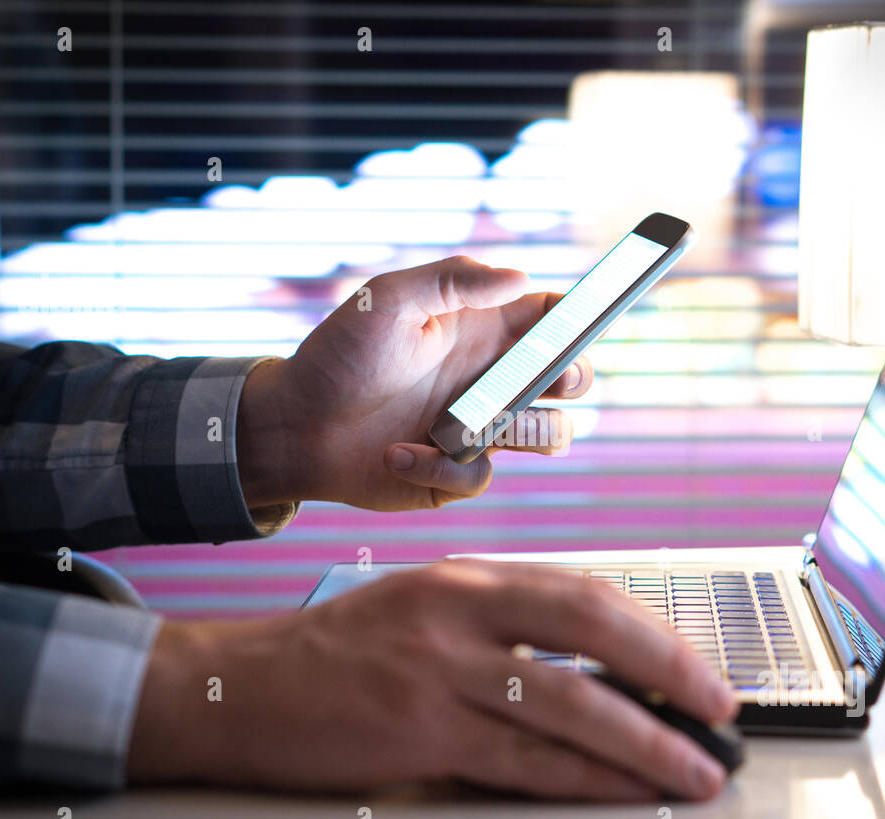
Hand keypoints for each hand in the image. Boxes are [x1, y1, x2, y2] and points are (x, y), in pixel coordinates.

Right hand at [129, 560, 738, 800]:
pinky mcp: (421, 731)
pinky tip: (624, 790)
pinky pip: (525, 760)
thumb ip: (500, 625)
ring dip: (647, 740)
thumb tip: (591, 665)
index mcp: (466, 576)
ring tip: (696, 766)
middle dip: (671, 670)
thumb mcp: (423, 608)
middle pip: (593, 628)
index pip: (584, 591)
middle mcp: (459, 611)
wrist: (241, 688)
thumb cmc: (337, 653)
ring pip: (571, 702)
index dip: (653, 629)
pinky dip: (587, 779)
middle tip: (721, 706)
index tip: (696, 662)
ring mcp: (440, 670)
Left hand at [236, 255, 592, 510]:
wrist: (293, 426)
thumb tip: (518, 277)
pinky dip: (442, 468)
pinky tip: (398, 453)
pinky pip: (481, 476)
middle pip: (568, 379)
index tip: (591, 319)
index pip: (552, 320)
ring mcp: (478, 427)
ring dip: (535, 430)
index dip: (580, 319)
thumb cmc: (338, 355)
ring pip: (549, 434)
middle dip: (575, 378)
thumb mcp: (390, 298)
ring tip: (491, 424)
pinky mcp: (455, 473)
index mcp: (482, 330)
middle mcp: (490, 378)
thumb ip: (453, 279)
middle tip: (553, 379)